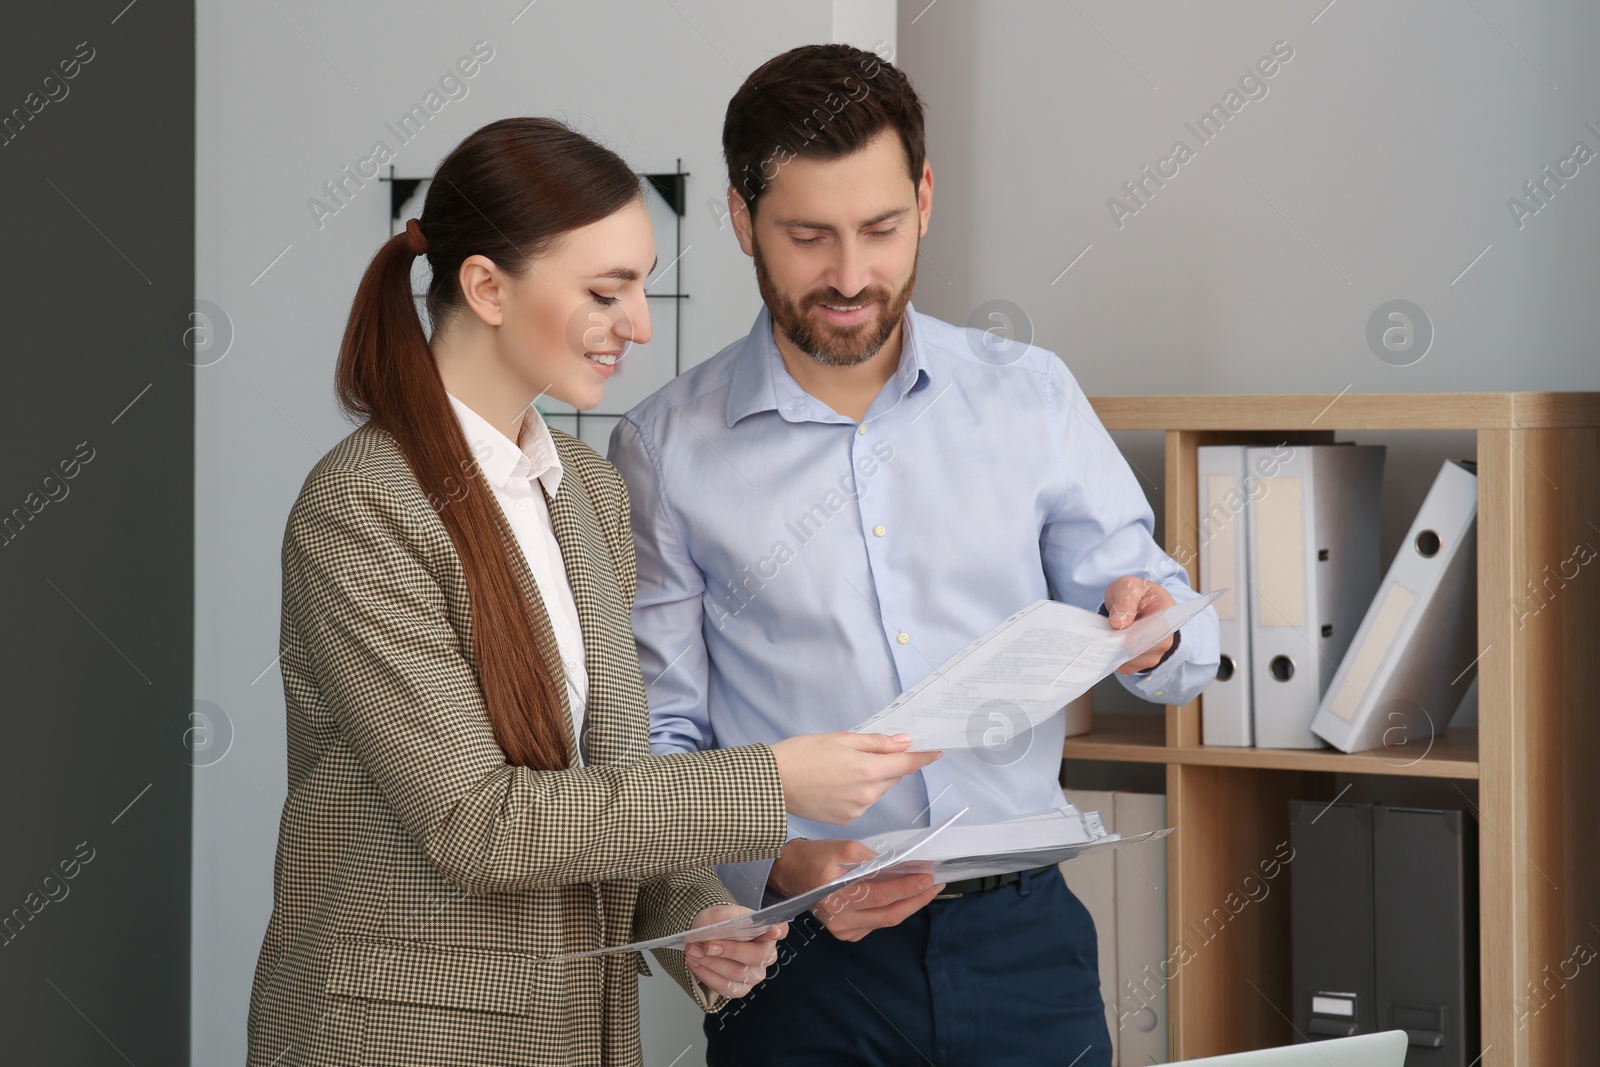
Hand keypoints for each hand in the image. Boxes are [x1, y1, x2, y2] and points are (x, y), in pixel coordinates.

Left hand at [684, 904, 786, 999]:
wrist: (708, 938)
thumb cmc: (720, 924)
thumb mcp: (722, 914)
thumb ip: (726, 920)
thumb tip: (724, 931)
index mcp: (768, 932)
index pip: (780, 930)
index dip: (778, 930)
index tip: (773, 929)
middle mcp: (767, 956)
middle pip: (754, 956)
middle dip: (729, 950)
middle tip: (707, 945)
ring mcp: (755, 975)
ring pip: (736, 973)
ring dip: (711, 963)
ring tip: (693, 951)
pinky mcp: (740, 989)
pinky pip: (725, 987)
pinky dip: (707, 975)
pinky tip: (695, 963)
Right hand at [770, 732, 941, 824]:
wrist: (774, 782)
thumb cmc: (803, 753)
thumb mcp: (842, 738)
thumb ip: (876, 742)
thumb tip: (904, 742)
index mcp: (868, 769)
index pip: (906, 763)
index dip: (922, 757)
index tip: (935, 753)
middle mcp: (868, 793)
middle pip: (891, 776)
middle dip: (886, 764)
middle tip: (862, 752)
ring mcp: (858, 810)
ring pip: (877, 790)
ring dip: (871, 779)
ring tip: (841, 768)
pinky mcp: (846, 820)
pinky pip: (863, 803)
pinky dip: (858, 792)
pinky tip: (835, 784)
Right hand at [771, 838, 944, 941]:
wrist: (789, 873)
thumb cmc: (813, 858)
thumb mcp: (842, 848)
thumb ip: (871, 858)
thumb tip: (898, 866)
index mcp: (837, 898)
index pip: (882, 895)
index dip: (907, 887)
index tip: (927, 876)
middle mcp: (841, 920)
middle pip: (890, 914)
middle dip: (916, 900)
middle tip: (935, 885)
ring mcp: (844, 930)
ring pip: (886, 921)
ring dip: (908, 905)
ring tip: (926, 889)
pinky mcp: (846, 932)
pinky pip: (876, 924)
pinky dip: (893, 911)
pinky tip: (904, 898)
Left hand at [1104, 576, 1176, 673]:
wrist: (1133, 603)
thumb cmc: (1135, 593)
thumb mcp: (1129, 586)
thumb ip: (1125, 601)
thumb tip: (1118, 623)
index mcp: (1167, 616)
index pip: (1154, 631)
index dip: (1134, 634)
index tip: (1115, 630)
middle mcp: (1164, 638)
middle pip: (1142, 649)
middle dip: (1120, 643)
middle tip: (1102, 635)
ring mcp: (1154, 653)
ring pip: (1132, 660)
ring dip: (1115, 651)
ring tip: (1102, 638)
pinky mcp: (1141, 662)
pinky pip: (1126, 666)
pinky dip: (1113, 658)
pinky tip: (1104, 646)